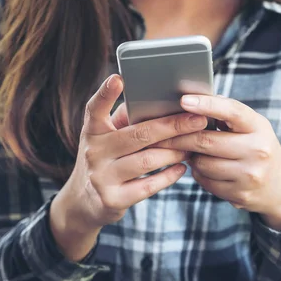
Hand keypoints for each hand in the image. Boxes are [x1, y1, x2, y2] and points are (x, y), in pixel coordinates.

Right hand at [50, 75, 207, 259]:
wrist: (83, 201)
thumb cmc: (105, 159)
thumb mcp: (105, 138)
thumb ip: (125, 119)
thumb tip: (159, 100)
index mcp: (92, 131)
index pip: (95, 108)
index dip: (105, 93)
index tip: (119, 78)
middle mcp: (94, 152)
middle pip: (138, 135)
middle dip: (172, 126)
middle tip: (197, 120)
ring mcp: (102, 177)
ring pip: (148, 160)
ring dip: (175, 152)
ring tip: (191, 146)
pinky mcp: (113, 199)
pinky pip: (148, 186)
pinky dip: (169, 176)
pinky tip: (182, 168)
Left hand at [154, 94, 280, 230]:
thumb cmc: (257, 147)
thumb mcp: (252, 127)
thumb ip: (227, 114)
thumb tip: (191, 100)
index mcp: (259, 127)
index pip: (231, 111)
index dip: (206, 105)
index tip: (184, 100)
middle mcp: (258, 150)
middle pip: (206, 141)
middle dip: (180, 136)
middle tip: (163, 133)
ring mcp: (250, 175)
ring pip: (202, 163)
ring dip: (190, 157)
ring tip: (193, 151)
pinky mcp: (240, 195)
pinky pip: (205, 181)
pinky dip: (199, 173)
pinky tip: (204, 168)